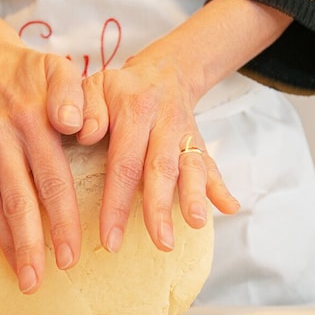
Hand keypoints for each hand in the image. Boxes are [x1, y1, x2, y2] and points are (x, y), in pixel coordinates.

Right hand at [0, 28, 86, 293]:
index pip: (52, 180)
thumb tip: (79, 128)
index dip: (63, 220)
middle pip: (17, 200)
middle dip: (31, 245)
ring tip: (22, 277)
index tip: (73, 256)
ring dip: (5, 244)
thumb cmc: (31, 74)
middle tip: (40, 282)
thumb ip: (74, 96)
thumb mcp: (61, 70)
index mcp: (32, 118)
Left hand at [79, 52, 239, 254]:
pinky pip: (211, 164)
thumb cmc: (119, 89)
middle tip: (161, 242)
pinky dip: (220, 186)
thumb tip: (85, 134)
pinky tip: (230, 207)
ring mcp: (185, 133)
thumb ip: (86, 107)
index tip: (110, 239)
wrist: (161, 72)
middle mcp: (163, 122)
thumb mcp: (95, 85)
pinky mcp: (199, 142)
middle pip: (162, 169)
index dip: (117, 203)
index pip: (124, 162)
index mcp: (134, 110)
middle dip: (161, 208)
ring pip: (191, 167)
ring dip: (194, 197)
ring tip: (194, 224)